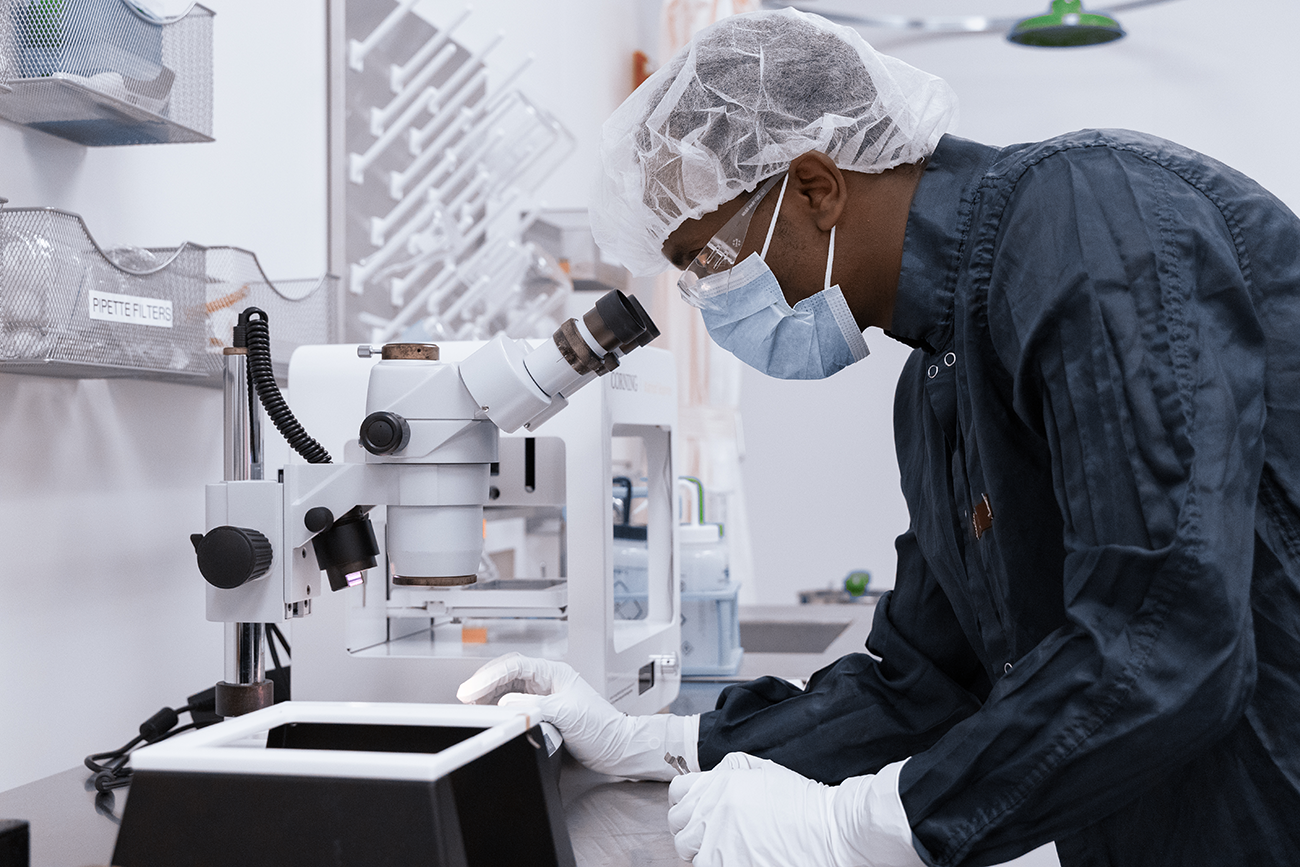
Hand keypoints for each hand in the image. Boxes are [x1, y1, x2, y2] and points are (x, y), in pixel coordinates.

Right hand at [457, 652, 696, 780]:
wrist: (616, 748)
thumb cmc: (602, 728)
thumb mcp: (567, 714)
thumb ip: (535, 706)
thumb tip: (506, 703)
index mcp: (553, 672)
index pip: (515, 666)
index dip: (490, 676)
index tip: (471, 689)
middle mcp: (546, 680)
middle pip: (507, 673)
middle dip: (484, 682)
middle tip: (464, 695)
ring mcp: (543, 695)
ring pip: (507, 687)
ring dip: (488, 694)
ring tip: (471, 704)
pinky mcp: (542, 711)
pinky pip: (513, 703)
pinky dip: (497, 707)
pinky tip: (489, 713)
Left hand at [667, 752, 922, 866]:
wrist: (829, 830)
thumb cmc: (801, 801)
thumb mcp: (763, 770)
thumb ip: (729, 768)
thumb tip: (710, 777)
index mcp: (718, 786)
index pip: (677, 792)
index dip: (686, 799)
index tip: (695, 807)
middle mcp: (711, 814)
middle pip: (677, 826)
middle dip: (691, 827)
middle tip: (710, 831)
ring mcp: (717, 846)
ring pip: (688, 853)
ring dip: (701, 850)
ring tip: (725, 847)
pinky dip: (716, 862)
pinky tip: (736, 857)